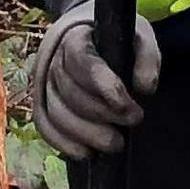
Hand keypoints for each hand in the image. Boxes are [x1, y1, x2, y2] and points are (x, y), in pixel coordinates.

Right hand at [26, 0, 160, 157]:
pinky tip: (87, 153)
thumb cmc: (115, 38)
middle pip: (72, 93)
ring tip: (116, 144)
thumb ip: (147, 56)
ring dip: (87, 134)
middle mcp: (54, 61)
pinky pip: (44, 126)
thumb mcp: (138, 35)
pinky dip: (63, 143)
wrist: (87, 35)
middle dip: (104, 114)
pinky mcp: (41, 104)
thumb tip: (145, 88)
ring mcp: (44, 84)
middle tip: (134, 122)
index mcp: (76, 38)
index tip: (132, 108)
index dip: (107, 89)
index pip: (85, 63)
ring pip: (57, 113)